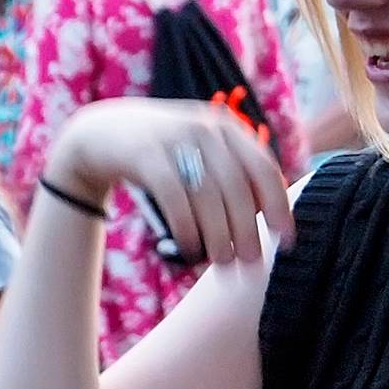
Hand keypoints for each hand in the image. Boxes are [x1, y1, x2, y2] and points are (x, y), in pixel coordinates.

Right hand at [48, 97, 293, 264]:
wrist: (102, 133)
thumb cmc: (161, 153)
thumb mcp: (199, 149)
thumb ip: (231, 172)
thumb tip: (268, 215)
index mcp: (227, 128)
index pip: (264, 169)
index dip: (280, 207)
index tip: (287, 240)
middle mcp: (205, 129)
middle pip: (238, 187)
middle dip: (248, 228)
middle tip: (251, 260)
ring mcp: (175, 139)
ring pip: (208, 196)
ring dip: (219, 234)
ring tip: (223, 261)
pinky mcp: (147, 156)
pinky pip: (175, 199)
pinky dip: (187, 228)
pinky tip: (190, 249)